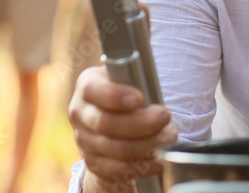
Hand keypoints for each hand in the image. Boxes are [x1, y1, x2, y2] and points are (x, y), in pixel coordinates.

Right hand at [69, 66, 176, 186]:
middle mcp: (80, 112)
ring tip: (168, 138)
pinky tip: (158, 163)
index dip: (117, 96)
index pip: (94, 91)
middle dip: (142, 123)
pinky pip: (115, 169)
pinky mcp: (92, 161)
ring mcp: (83, 138)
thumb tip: (152, 96)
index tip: (141, 99)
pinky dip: (140, 167)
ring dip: (147, 145)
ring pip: (115, 148)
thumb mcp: (129, 78)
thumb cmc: (129, 91)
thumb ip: (137, 80)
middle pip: (106, 123)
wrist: (115, 117)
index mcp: (88, 85)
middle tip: (166, 118)